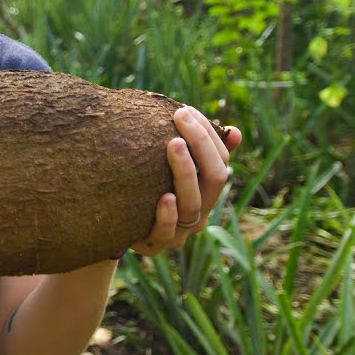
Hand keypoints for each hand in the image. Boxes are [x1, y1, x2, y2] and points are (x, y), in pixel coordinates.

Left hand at [131, 106, 242, 256]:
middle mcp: (201, 210)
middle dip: (200, 145)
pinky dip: (167, 215)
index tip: (186, 111)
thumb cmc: (149, 192)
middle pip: (214, 178)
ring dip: (185, 172)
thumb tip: (235, 132)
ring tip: (173, 144)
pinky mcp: (157, 243)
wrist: (118, 231)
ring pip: (192, 203)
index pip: (220, 160)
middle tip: (180, 116)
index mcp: (207, 190)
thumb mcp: (170, 171)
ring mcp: (182, 230)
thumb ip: (196, 151)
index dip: (208, 134)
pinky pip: (166, 232)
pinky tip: (164, 197)